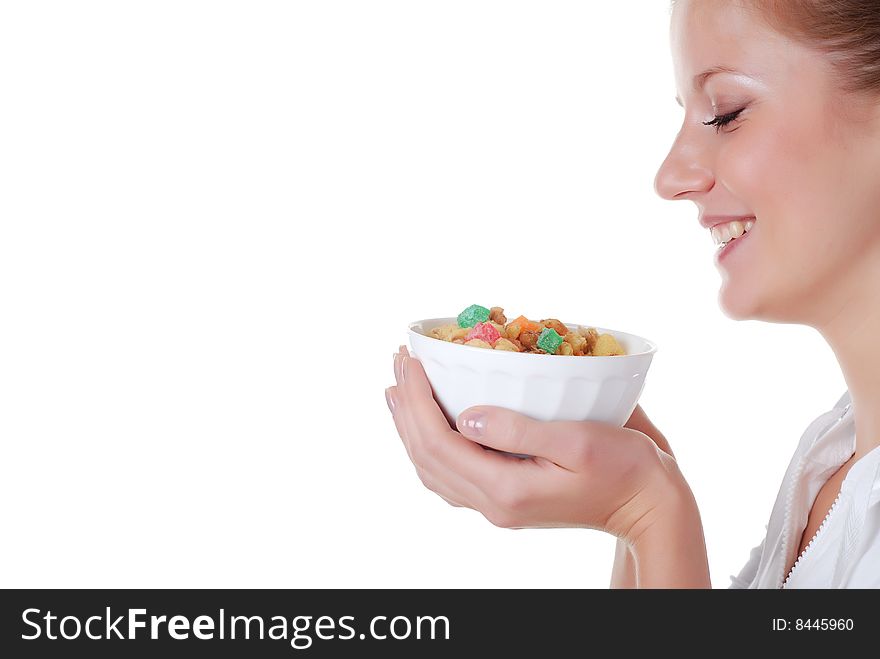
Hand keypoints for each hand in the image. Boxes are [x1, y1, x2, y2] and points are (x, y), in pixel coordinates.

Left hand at [385, 346, 685, 541]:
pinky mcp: (506, 499)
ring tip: (397, 391)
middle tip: (397, 362)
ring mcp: (497, 506)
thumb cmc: (623, 466)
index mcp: (507, 489)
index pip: (439, 442)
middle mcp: (494, 504)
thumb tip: (464, 415)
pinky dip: (429, 447)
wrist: (646, 504)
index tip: (410, 360)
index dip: (417, 399)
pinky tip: (428, 424)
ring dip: (410, 428)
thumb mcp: (577, 441)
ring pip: (433, 470)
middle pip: (427, 456)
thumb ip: (517, 430)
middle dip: (406, 407)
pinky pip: (451, 476)